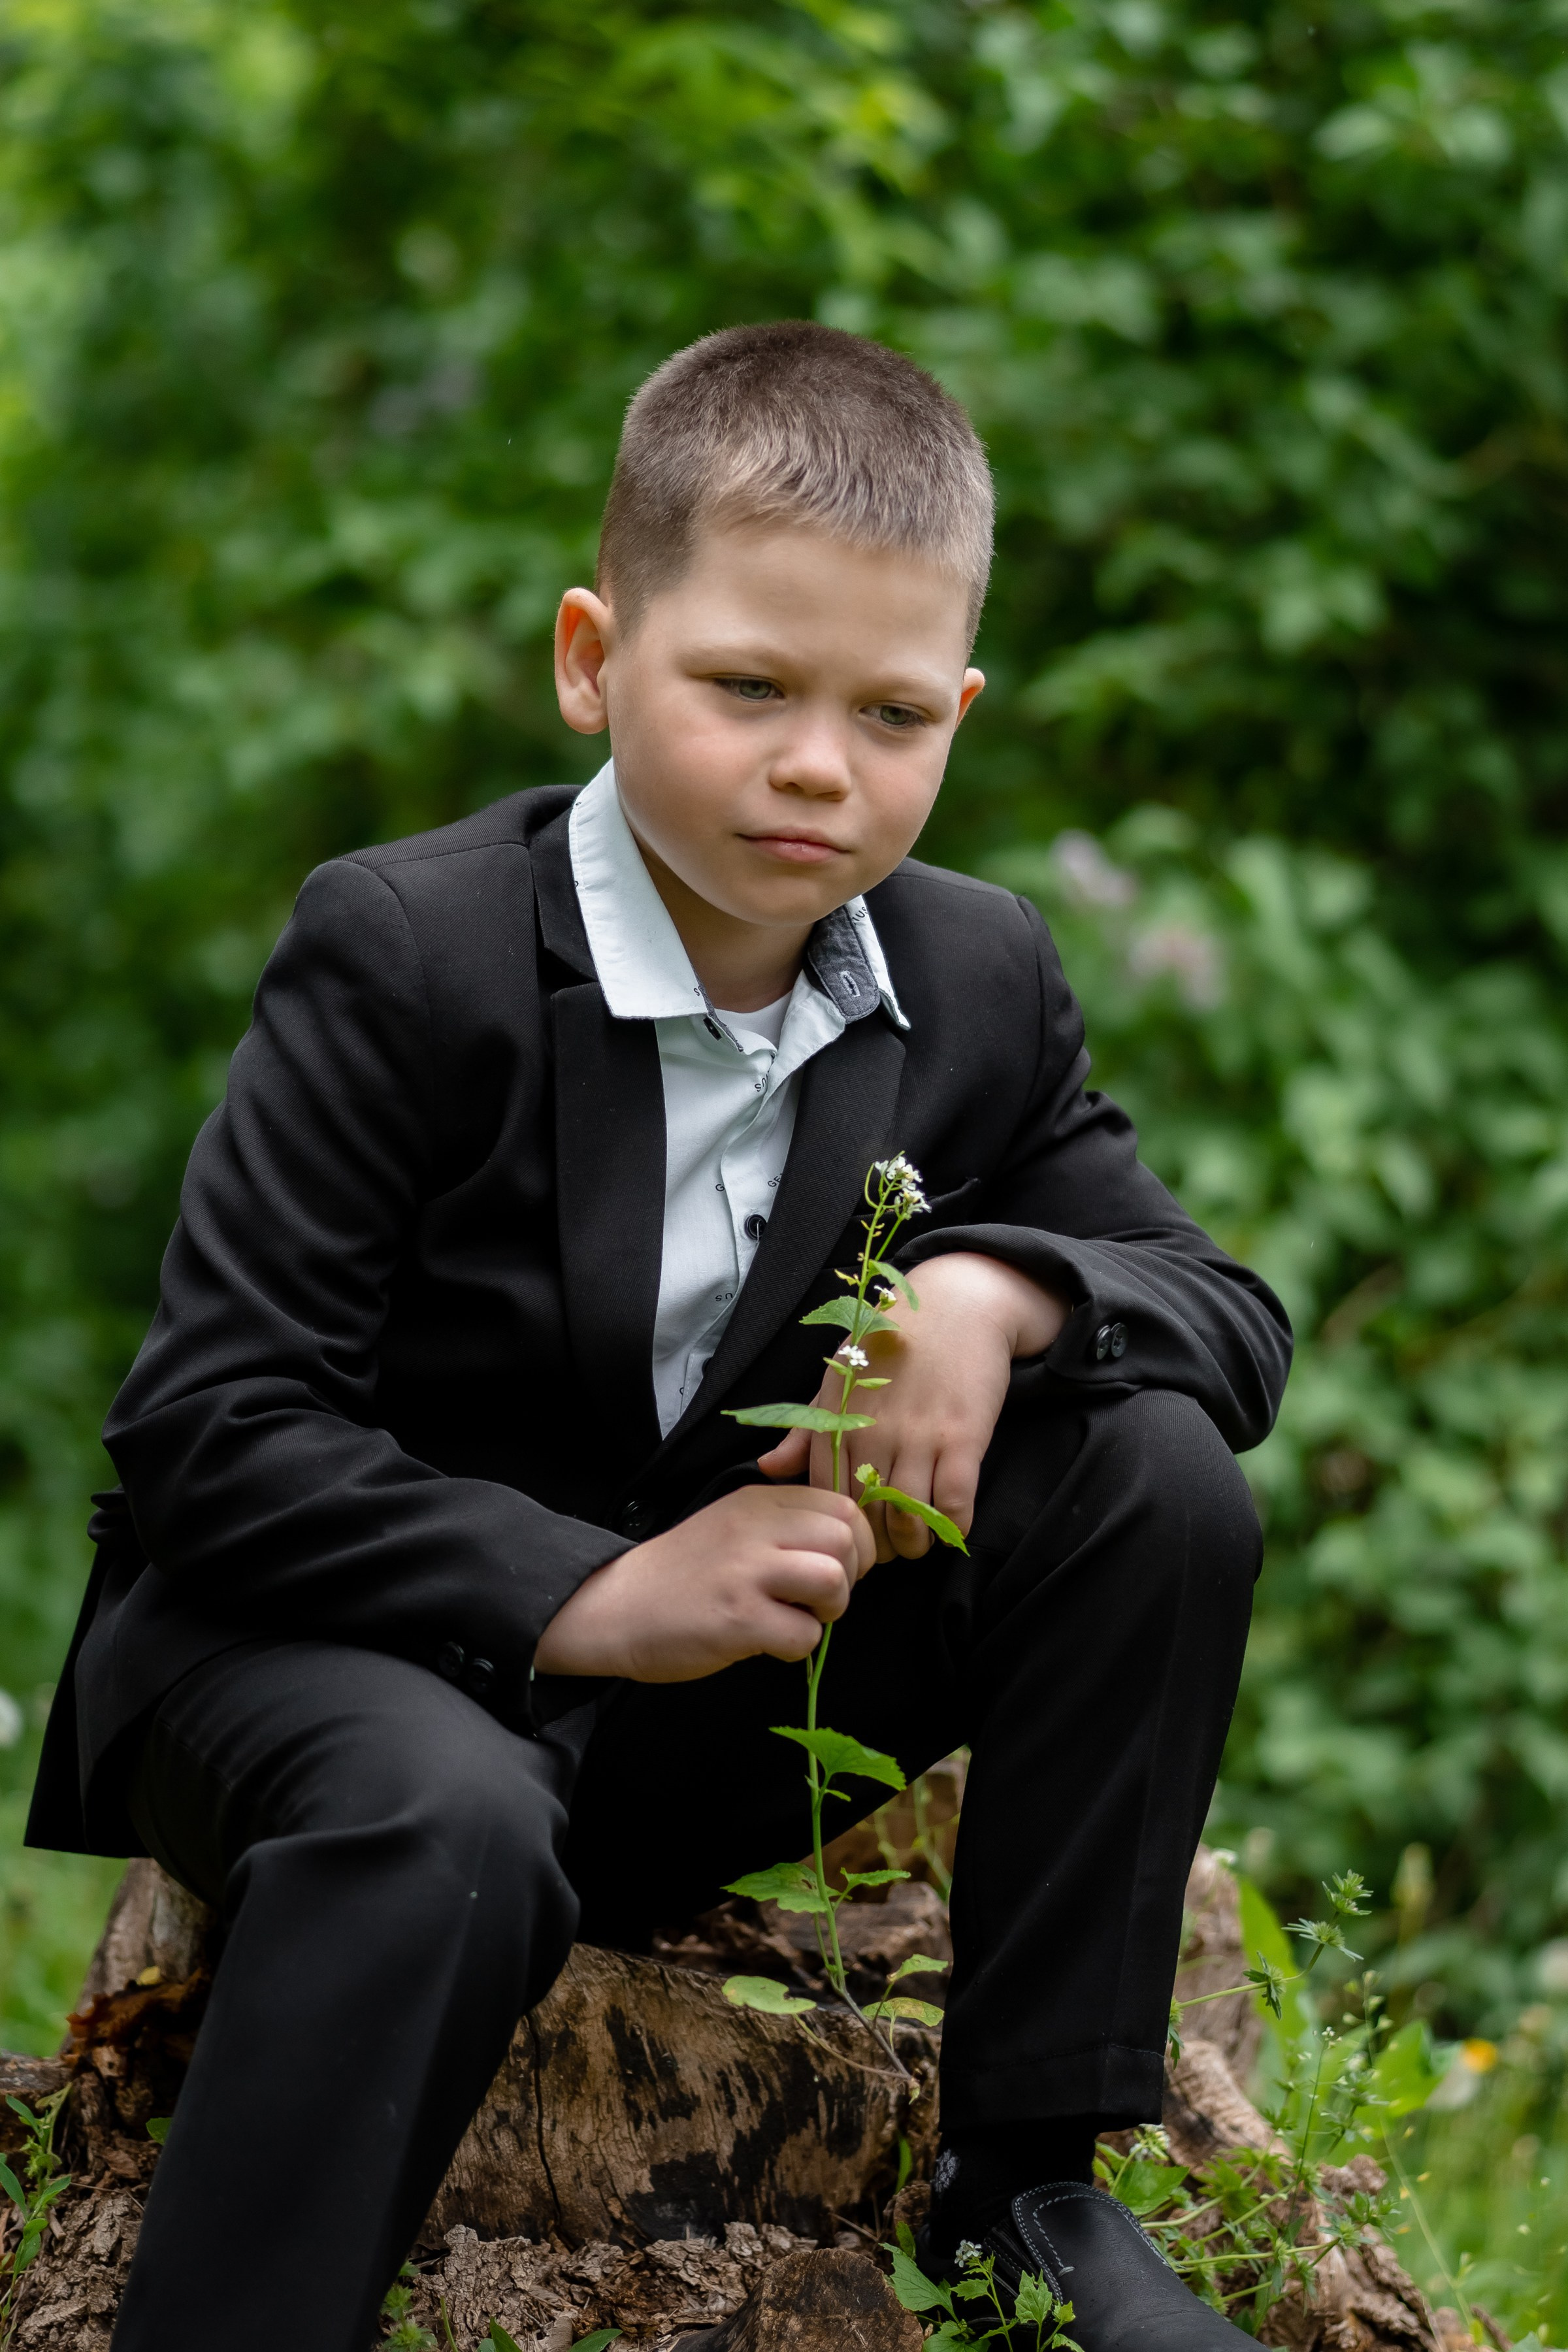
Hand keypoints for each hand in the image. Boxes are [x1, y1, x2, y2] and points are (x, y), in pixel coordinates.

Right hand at [532, 1483, 875, 1682]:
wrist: (614, 1607)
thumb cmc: (682, 1573)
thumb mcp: (731, 1524)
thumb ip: (782, 1522)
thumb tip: (847, 1539)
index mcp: (757, 1501)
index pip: (842, 1504)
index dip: (855, 1541)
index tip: (835, 1566)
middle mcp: (754, 1528)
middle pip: (845, 1536)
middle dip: (850, 1574)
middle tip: (820, 1597)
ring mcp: (745, 1573)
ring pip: (832, 1579)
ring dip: (830, 1609)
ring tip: (799, 1617)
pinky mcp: (737, 1620)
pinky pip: (803, 1634)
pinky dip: (797, 1646)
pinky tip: (768, 1642)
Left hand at [757, 1252, 1068, 1561]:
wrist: (957, 1303)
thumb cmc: (893, 1342)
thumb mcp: (840, 1376)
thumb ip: (806, 1429)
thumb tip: (766, 1467)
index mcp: (839, 1419)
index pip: (828, 1497)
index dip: (842, 1528)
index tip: (855, 1538)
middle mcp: (875, 1431)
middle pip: (868, 1515)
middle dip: (878, 1546)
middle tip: (889, 1552)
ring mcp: (920, 1435)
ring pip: (909, 1518)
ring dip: (914, 1543)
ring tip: (918, 1543)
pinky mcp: (964, 1437)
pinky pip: (954, 1503)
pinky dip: (953, 1525)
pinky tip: (952, 1523)